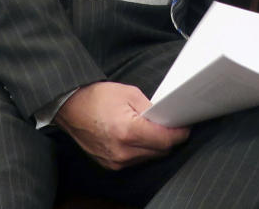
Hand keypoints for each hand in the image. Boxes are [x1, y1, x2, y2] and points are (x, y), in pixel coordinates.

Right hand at [55, 81, 189, 169]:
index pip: (164, 140)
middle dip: (170, 139)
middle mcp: (122, 152)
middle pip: (159, 152)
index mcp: (128, 132)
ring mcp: (115, 161)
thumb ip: (151, 108)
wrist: (71, 108)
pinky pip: (135, 160)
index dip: (179, 134)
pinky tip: (143, 137)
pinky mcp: (110, 165)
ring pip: (148, 158)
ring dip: (157, 146)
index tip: (186, 127)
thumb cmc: (98, 97)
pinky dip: (143, 150)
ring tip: (158, 129)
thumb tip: (166, 117)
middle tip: (174, 124)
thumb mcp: (130, 94)